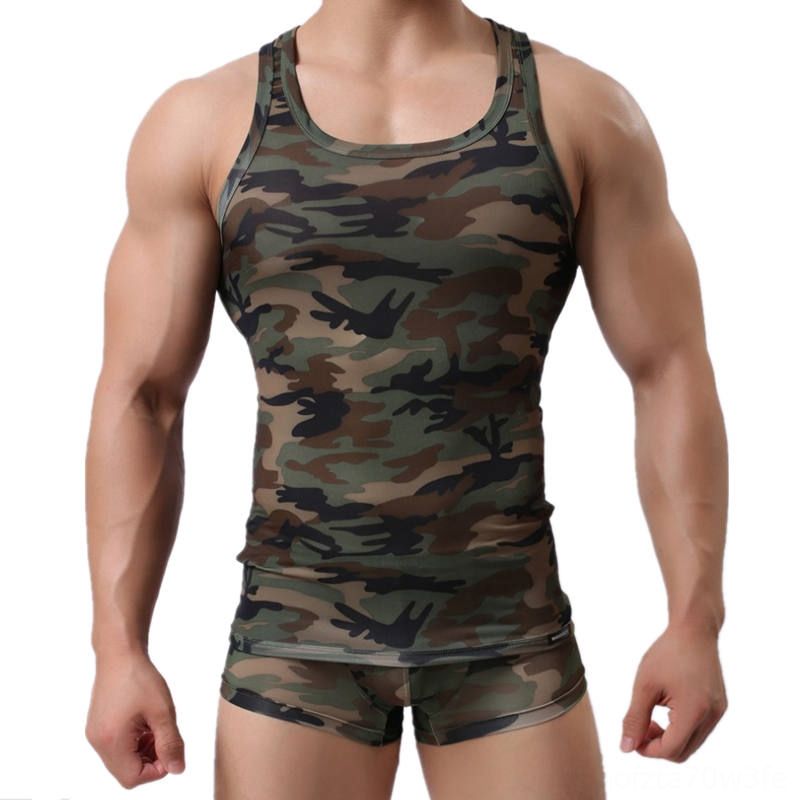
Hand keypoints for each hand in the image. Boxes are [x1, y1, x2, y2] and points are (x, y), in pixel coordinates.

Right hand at [85, 649, 185, 787]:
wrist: (119, 653)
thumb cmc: (139, 678)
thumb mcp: (162, 711)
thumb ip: (171, 743)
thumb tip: (178, 769)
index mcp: (111, 741)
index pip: (133, 778)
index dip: (157, 769)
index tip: (171, 747)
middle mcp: (98, 742)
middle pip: (126, 771)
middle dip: (151, 759)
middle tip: (165, 735)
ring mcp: (95, 734)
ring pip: (122, 759)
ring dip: (143, 750)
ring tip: (156, 725)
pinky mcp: (98, 725)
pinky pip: (116, 745)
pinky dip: (133, 741)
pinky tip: (145, 721)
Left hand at [620, 621, 726, 761]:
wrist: (694, 630)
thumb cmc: (667, 653)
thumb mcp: (644, 685)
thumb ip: (635, 718)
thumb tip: (626, 748)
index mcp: (694, 711)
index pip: (670, 749)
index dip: (647, 749)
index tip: (632, 736)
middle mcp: (711, 716)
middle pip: (682, 753)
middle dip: (657, 746)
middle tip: (640, 726)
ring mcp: (718, 712)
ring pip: (691, 743)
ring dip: (669, 738)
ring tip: (650, 717)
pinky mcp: (719, 706)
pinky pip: (699, 730)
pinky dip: (681, 729)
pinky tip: (665, 709)